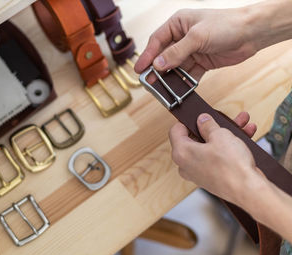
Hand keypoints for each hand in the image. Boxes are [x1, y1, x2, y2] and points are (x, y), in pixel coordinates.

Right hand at [135, 8, 258, 79]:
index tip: (140, 70)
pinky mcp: (202, 62)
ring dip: (170, 78)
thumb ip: (176, 52)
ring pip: (175, 67)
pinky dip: (184, 83)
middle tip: (148, 83)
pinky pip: (188, 75)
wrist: (253, 33)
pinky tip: (179, 90)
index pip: (157, 41)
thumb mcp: (197, 37)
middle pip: (164, 56)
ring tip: (162, 90)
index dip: (147, 56)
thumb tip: (157, 65)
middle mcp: (182, 37)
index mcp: (178, 24)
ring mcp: (192, 51)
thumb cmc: (226, 25)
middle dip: (157, 70)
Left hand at [169, 111, 265, 206]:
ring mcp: (198, 173)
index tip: (199, 116)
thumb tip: (202, 120)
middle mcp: (185, 165)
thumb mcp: (220, 135)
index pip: (175, 131)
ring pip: (209, 147)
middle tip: (223, 119)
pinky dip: (228, 148)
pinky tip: (244, 136)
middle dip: (212, 127)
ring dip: (225, 135)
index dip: (187, 121)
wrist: (249, 191)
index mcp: (181, 153)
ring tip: (241, 124)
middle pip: (194, 139)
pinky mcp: (211, 178)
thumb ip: (208, 125)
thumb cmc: (232, 166)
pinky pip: (216, 158)